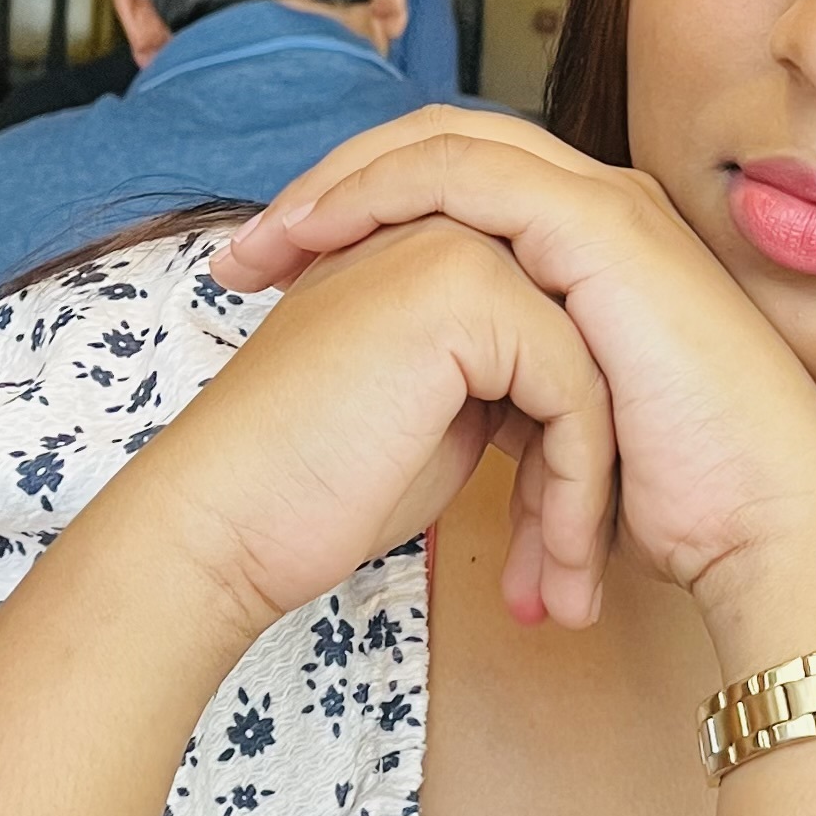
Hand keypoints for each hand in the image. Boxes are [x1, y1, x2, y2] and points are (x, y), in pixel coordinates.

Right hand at [110, 213, 628, 647]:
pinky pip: (575, 394)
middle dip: (588, 471)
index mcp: (430, 242)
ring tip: (565, 592)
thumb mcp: (439, 412)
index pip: (556, 334)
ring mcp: (458, 247)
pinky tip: (553, 571)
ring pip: (590, 376)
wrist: (224, 523)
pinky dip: (576, 493)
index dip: (567, 443)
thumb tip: (587, 388)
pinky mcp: (468, 292)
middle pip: (583, 350)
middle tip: (570, 580)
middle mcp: (447, 223)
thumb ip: (507, 374)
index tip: (557, 544)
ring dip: (588, 497)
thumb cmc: (318, 486)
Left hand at [207, 114, 815, 670]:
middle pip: (439, 145)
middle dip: (332, 186)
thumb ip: (514, 396)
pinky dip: (378, 193)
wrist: (767, 520)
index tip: (277, 275)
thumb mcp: (570, 431)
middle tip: (246, 251)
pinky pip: (460, 175)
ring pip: (441, 142)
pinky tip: (320, 238)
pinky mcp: (599, 227)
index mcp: (592, 246)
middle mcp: (599, 208)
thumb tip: (448, 425)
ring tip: (264, 244)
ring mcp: (604, 206)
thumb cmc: (686, 497)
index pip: (458, 187)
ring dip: (339, 182)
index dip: (361, 211)